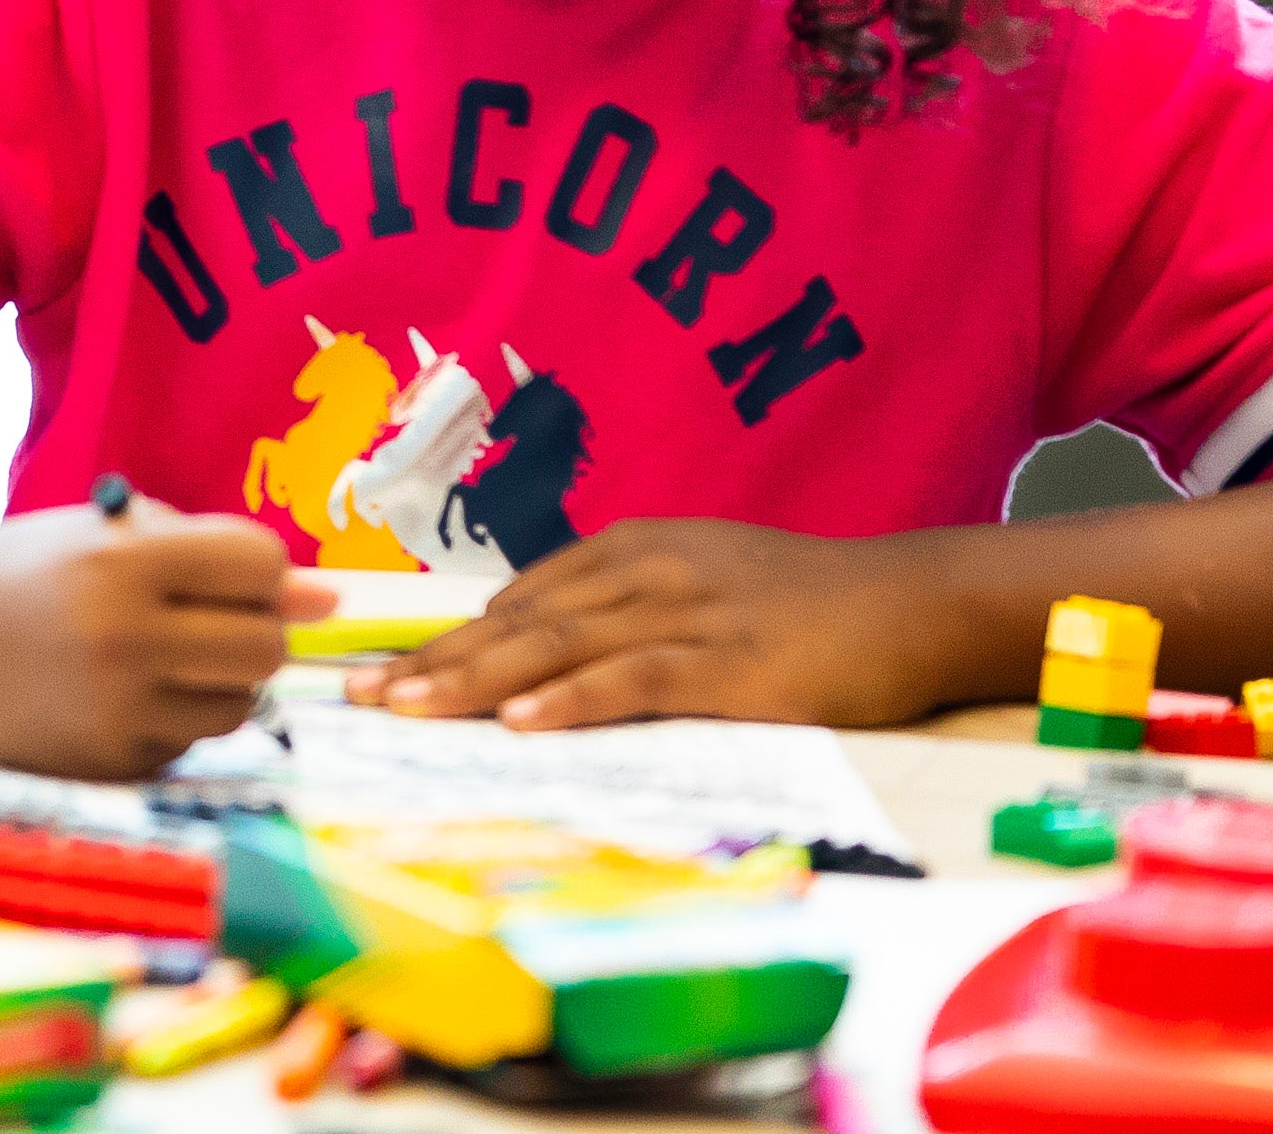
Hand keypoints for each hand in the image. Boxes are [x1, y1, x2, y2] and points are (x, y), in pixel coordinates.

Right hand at [0, 497, 323, 779]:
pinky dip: (175, 722)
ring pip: (239, 706)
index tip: (227, 574)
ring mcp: (116, 708)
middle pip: (265, 646)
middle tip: (212, 621)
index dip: (258, 570)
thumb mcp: (113, 534)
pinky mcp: (110, 762)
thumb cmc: (36, 571)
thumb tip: (331, 600)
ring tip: (164, 658)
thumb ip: (216, 554)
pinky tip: (124, 696)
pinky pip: (190, 745)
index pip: (260, 564)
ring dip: (220, 682)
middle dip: (255, 630)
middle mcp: (124, 635)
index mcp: (124, 560)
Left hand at [344, 519, 956, 730]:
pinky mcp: (733, 662)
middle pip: (519, 621)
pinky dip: (574, 699)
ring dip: (475, 680)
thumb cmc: (806, 603)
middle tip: (358, 694)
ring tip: (407, 707)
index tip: (382, 671)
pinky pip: (637, 680)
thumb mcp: (701, 584)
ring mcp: (687, 613)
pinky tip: (522, 721)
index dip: (447, 638)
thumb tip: (545, 654)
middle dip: (433, 659)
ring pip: (559, 646)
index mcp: (631, 550)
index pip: (517, 600)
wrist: (914, 599)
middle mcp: (646, 571)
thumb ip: (626, 610)